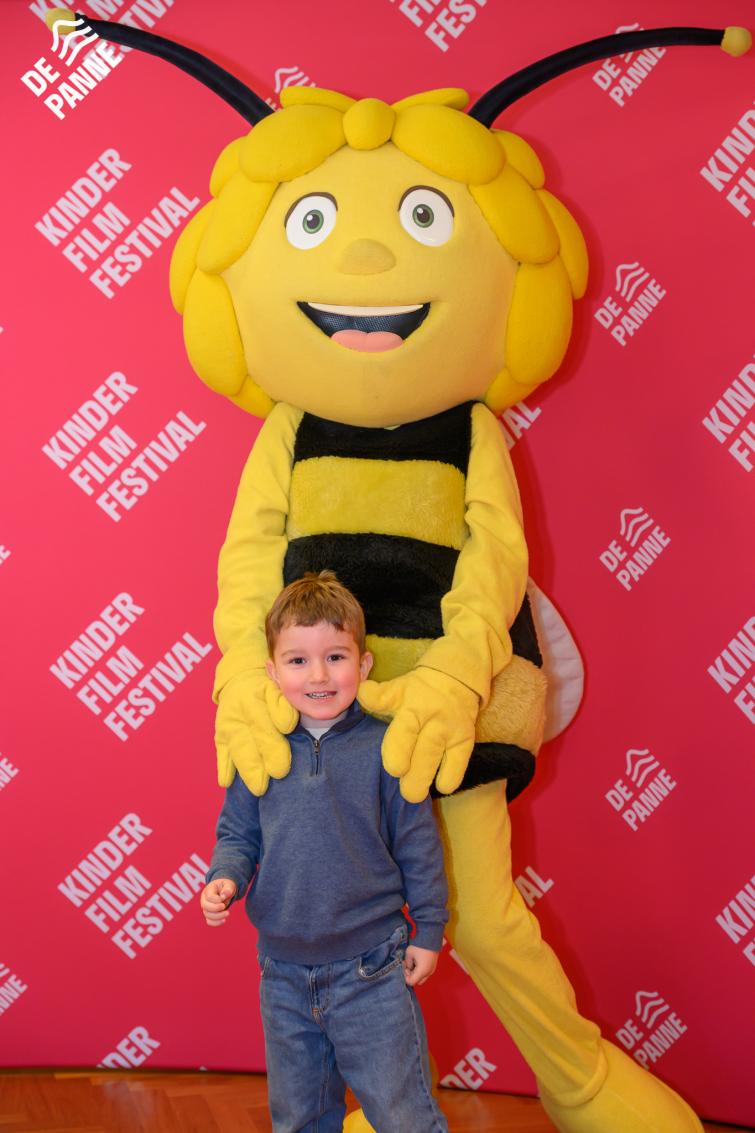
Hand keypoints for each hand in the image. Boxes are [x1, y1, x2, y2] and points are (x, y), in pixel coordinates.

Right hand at [200, 878, 237, 925]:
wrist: (224, 890)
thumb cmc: (225, 886)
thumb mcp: (228, 884)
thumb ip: (227, 889)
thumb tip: (223, 896)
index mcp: (208, 890)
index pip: (209, 897)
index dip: (217, 899)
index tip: (224, 898)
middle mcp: (204, 899)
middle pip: (205, 906)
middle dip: (215, 908)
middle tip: (224, 906)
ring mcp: (206, 908)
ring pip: (207, 915)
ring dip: (217, 916)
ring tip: (227, 913)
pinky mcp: (209, 914)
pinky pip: (209, 921)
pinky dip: (215, 923)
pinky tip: (223, 920)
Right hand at [215, 670, 298, 794]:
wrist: (240, 682)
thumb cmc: (265, 689)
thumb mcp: (275, 688)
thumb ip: (282, 705)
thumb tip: (286, 724)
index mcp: (253, 700)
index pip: (263, 726)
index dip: (272, 747)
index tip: (281, 768)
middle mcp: (237, 715)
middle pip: (248, 742)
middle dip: (259, 764)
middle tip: (271, 781)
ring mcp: (226, 727)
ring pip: (236, 750)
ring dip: (246, 770)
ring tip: (258, 788)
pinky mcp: (220, 736)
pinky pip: (222, 753)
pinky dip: (224, 767)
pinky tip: (227, 782)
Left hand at [358, 668, 478, 801]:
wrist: (456, 682)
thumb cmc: (417, 693)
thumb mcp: (396, 689)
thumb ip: (378, 696)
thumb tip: (363, 693)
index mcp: (403, 698)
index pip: (385, 701)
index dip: (376, 712)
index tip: (376, 739)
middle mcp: (426, 712)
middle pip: (408, 735)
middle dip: (399, 758)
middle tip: (395, 772)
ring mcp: (447, 728)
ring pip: (432, 755)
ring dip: (421, 777)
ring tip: (412, 795)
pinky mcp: (465, 741)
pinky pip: (456, 766)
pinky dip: (447, 779)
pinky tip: (438, 784)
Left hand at [403, 944, 438, 986]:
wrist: (431, 937)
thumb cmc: (419, 946)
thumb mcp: (409, 954)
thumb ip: (407, 964)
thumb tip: (409, 968)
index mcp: (422, 971)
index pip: (411, 982)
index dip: (405, 976)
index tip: (405, 966)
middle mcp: (428, 973)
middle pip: (417, 981)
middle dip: (411, 976)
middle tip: (408, 966)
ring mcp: (432, 969)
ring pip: (422, 977)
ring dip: (416, 973)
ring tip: (413, 962)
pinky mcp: (434, 966)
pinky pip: (426, 972)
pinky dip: (421, 970)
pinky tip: (418, 961)